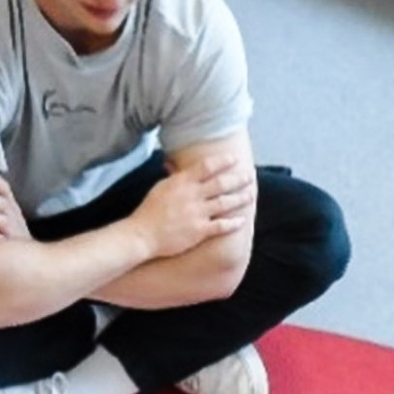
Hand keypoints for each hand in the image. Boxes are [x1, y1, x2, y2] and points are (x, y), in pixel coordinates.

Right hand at [131, 154, 255, 258]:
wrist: (142, 235)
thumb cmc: (149, 211)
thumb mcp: (161, 187)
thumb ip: (174, 177)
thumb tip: (176, 165)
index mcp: (182, 182)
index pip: (206, 166)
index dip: (223, 161)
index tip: (235, 158)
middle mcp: (192, 195)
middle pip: (221, 183)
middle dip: (238, 178)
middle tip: (250, 175)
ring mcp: (197, 213)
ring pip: (225, 202)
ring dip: (240, 198)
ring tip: (251, 194)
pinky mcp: (199, 230)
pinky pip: (221, 225)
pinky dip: (233, 223)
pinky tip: (242, 220)